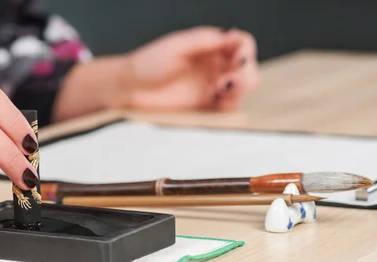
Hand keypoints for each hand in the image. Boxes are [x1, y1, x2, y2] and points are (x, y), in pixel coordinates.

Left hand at [123, 26, 258, 110]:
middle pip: (248, 68)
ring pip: (241, 90)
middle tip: (227, 82)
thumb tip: (232, 38)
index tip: (237, 59)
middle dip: (245, 75)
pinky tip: (216, 104)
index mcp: (211, 46)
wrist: (129, 89)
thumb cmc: (147, 64)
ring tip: (220, 92)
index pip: (242, 44)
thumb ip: (204, 40)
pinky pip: (227, 108)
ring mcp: (211, 87)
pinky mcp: (204, 107)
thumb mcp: (176, 46)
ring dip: (238, 92)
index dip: (245, 51)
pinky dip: (228, 107)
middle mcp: (215, 66)